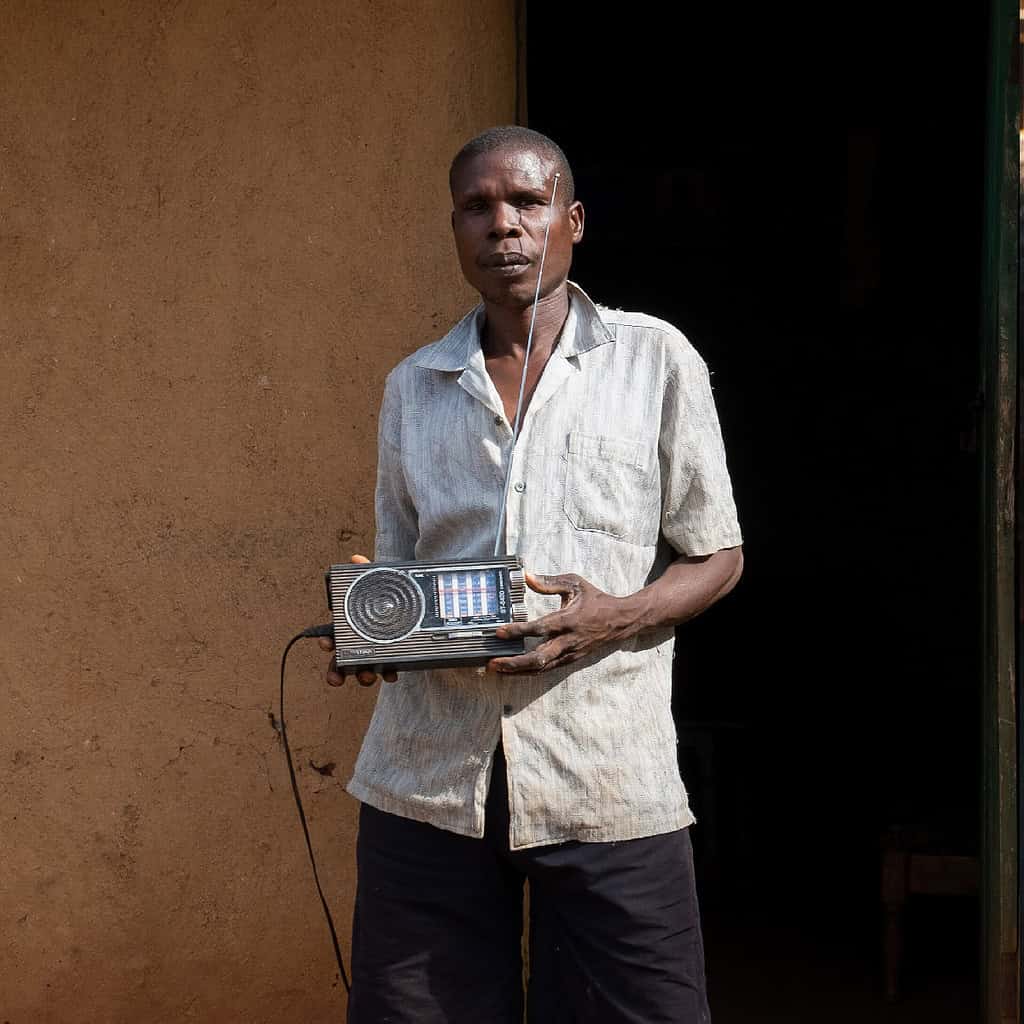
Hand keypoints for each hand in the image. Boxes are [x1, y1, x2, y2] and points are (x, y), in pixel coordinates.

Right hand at [320, 554, 398, 686]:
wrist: (412, 601)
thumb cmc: (386, 594)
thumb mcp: (377, 580)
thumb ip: (366, 570)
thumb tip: (356, 558)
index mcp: (350, 623)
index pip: (332, 634)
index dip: (326, 641)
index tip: (325, 644)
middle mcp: (358, 640)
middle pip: (341, 659)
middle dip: (336, 671)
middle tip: (337, 678)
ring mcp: (373, 650)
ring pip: (361, 668)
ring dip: (362, 676)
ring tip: (367, 677)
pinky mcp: (389, 656)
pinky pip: (385, 669)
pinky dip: (387, 672)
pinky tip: (391, 673)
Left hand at [486, 572, 638, 674]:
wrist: (620, 621)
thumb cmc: (596, 600)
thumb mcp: (575, 584)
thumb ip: (550, 582)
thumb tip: (526, 577)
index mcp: (568, 620)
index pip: (539, 628)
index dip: (518, 631)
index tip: (499, 632)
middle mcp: (568, 640)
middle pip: (538, 658)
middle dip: (514, 663)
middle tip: (493, 663)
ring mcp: (570, 653)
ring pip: (541, 668)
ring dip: (517, 671)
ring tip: (497, 669)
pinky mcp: (571, 660)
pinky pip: (547, 670)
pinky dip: (529, 671)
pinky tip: (514, 671)